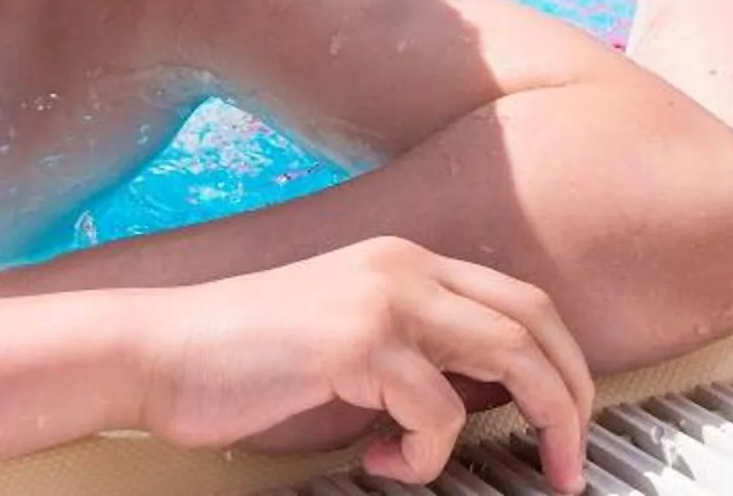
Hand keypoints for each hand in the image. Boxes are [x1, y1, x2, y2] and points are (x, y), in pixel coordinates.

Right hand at [133, 237, 593, 491]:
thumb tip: (479, 403)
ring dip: (538, 423)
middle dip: (570, 395)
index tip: (570, 423)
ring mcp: (382, 298)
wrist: (158, 351)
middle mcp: (403, 266)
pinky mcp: (357, 341)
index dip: (562, 361)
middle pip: (532, 320)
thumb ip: (412, 356)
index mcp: (404, 261)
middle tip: (573, 460)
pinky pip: (436, 411)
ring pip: (506, 355)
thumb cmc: (242, 361)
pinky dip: (426, 453)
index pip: (519, 300)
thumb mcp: (348, 344)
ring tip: (534, 471)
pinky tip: (381, 463)